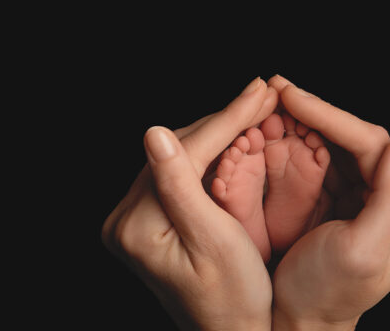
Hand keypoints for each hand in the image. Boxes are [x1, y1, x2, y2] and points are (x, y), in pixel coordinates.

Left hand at [101, 78, 277, 330]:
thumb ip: (180, 185)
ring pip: (180, 155)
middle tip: (264, 92)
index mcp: (137, 226)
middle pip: (178, 150)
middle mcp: (125, 220)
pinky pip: (180, 172)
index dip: (226, 119)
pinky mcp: (149, 219)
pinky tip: (236, 133)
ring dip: (219, 131)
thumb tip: (153, 133)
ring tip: (257, 105)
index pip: (183, 154)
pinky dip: (210, 152)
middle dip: (225, 119)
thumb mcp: (213, 240)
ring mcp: (134, 219)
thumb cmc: (233, 297)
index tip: (260, 92)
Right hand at [267, 76, 389, 329]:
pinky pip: (333, 158)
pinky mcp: (352, 201)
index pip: (374, 144)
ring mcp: (375, 199)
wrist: (301, 322)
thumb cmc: (325, 292)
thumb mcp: (361, 250)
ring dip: (312, 120)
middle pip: (361, 139)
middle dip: (319, 112)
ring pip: (345, 144)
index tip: (291, 95)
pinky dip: (309, 139)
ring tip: (278, 100)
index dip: (330, 115)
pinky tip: (287, 124)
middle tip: (279, 88)